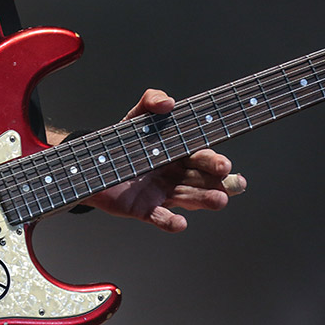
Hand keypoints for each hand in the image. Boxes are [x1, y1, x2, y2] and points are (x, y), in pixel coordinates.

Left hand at [82, 89, 246, 231]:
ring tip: (218, 201)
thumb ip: (151, 101)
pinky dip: (171, 222)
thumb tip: (168, 102)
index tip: (225, 166)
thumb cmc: (124, 140)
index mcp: (180, 155)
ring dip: (203, 200)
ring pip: (188, 199)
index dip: (215, 162)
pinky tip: (180, 224)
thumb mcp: (137, 117)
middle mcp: (176, 176)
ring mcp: (162, 194)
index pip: (203, 158)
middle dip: (218, 183)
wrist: (94, 162)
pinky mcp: (144, 209)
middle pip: (202, 180)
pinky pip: (160, 218)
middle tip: (230, 186)